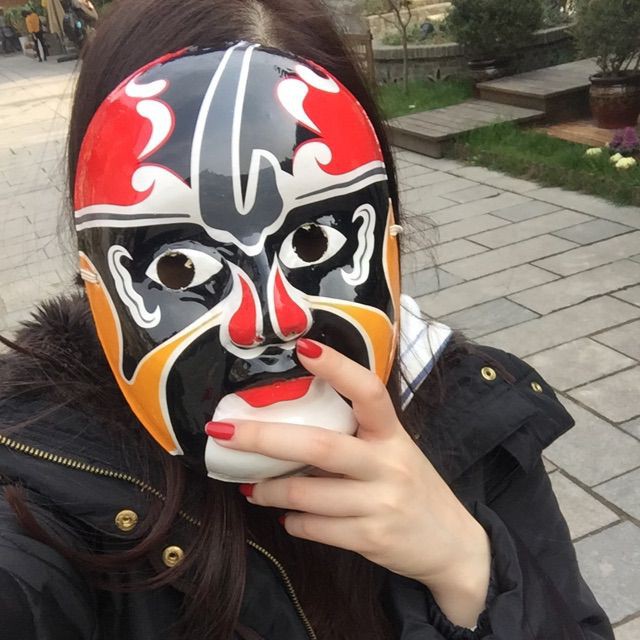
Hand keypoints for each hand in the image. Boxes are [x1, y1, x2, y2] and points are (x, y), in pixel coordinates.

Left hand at [207, 340, 490, 626]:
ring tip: (251, 488)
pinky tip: (286, 515)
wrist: (453, 546)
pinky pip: (314, 527)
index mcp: (393, 434)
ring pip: (307, 493)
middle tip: (223, 432)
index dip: (337, 367)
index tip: (303, 346)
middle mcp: (388, 464)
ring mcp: (381, 503)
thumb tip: (292, 424)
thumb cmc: (412, 487)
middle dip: (264, 437)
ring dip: (269, 490)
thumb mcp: (395, 451)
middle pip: (319, 446)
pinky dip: (291, 520)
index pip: (368, 391)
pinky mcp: (372, 538)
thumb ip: (356, 436)